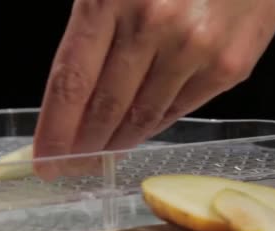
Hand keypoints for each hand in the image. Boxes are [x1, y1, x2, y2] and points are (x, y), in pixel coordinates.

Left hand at [33, 0, 274, 178]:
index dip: (55, 129)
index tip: (46, 160)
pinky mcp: (228, 65)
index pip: (71, 82)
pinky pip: (178, 110)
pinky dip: (153, 126)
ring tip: (102, 152)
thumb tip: (76, 97)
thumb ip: (93, 28)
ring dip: (117, 141)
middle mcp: (152, 23)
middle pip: (104, 107)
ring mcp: (194, 47)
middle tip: (72, 163)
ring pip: (142, 117)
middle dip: (83, 145)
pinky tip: (139, 131)